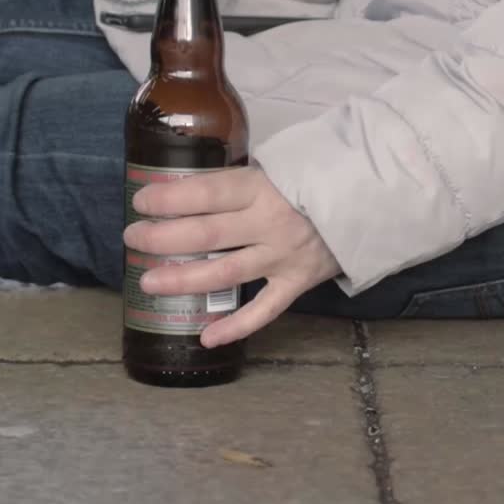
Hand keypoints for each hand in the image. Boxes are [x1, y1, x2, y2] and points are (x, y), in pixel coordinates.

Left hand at [123, 167, 339, 347]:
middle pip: (205, 233)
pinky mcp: (298, 281)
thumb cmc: (317, 179)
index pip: (204, 193)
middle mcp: (269, 222)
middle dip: (161, 238)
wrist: (370, 200)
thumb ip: (241, 181)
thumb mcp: (280, 166)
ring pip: (224, 272)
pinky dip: (236, 326)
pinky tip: (207, 337)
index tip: (141, 202)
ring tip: (149, 282)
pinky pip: (264, 310)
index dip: (168, 199)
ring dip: (183, 279)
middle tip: (134, 239)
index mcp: (262, 187)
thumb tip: (189, 188)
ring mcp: (283, 256)